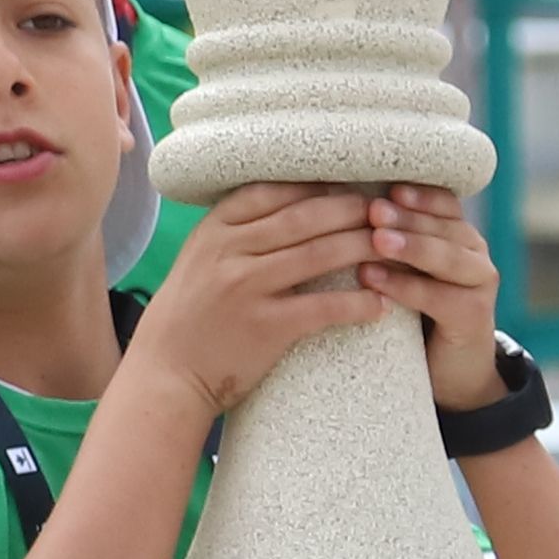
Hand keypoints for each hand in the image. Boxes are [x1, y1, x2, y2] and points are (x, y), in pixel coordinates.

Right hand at [124, 183, 390, 432]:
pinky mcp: (265, 328)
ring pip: (319, 254)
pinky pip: (322, 309)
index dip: (322, 184)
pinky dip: (356, 304)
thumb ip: (237, 232)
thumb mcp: (200, 260)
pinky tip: (381, 304)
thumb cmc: (190, 318)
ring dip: (363, 246)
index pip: (277, 190)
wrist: (165, 376)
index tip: (354, 182)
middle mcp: (230, 251)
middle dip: (352, 209)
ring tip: (394, 246)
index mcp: (216, 229)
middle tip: (386, 210)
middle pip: (305, 216)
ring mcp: (246, 288)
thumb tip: (293, 203)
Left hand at [363, 185, 511, 406]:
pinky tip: (374, 281)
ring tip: (376, 240)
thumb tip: (334, 206)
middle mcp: (474, 251)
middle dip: (406, 216)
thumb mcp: (404, 271)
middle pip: (442, 225)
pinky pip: (438, 296)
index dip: (415, 193)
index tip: (384, 187)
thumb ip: (386, 240)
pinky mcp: (475, 315)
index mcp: (457, 233)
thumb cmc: (416, 315)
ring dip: (410, 247)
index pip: (440, 201)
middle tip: (373, 209)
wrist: (451, 373)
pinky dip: (405, 287)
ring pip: (445, 256)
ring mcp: (479, 282)